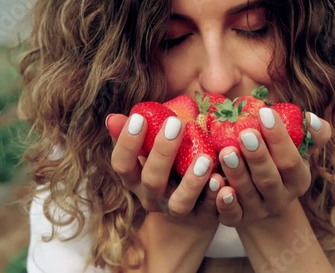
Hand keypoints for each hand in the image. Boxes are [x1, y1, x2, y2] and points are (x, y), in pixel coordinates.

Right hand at [106, 114, 220, 230]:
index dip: (127, 144)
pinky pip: (209, 209)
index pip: (122, 165)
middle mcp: (152, 198)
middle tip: (175, 123)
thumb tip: (113, 118)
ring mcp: (176, 210)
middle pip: (152, 180)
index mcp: (135, 180)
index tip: (139, 118)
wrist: (188, 212)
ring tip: (205, 158)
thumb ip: (132, 134)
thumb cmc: (165, 168)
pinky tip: (221, 179)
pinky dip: (215, 196)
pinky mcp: (202, 216)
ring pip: (180, 202)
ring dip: (192, 181)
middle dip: (163, 152)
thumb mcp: (147, 153)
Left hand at [215, 109, 330, 227]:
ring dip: (237, 173)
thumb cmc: (278, 165)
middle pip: (269, 179)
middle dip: (257, 156)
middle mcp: (280, 199)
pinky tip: (214, 182)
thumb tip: (311, 118)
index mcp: (298, 180)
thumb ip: (309, 135)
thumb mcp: (297, 152)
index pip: (291, 160)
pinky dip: (223, 201)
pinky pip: (230, 214)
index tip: (265, 112)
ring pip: (247, 194)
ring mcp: (258, 211)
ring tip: (226, 151)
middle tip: (245, 133)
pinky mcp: (237, 220)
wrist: (261, 201)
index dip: (279, 138)